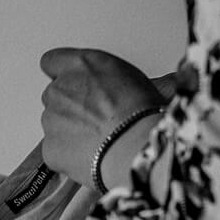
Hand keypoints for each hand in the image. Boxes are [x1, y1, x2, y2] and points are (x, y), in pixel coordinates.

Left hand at [38, 47, 168, 188]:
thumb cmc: (144, 114)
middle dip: (72, 107)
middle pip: (56, 95)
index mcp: (82, 64)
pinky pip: (54, 152)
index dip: (64, 75)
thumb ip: (141, 82)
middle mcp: (61, 88)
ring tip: (101, 141)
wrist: (136, 148)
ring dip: (70, 131)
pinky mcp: (49, 147)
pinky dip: (67, 157)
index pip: (52, 61)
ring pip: (55, 124)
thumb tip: (169, 83)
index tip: (75, 84)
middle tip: (99, 119)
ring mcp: (51, 118)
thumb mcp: (149, 83)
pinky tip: (91, 158)